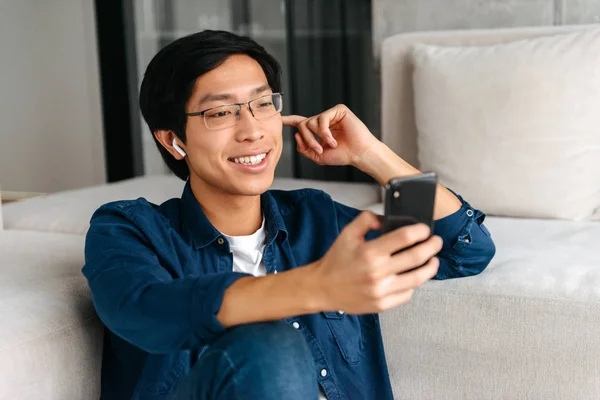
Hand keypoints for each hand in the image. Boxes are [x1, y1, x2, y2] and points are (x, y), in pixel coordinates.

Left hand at [282, 104, 378, 166]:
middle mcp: (323, 120)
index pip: (300, 123)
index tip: (278, 118)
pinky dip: (324, 131)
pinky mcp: (338, 110)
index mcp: (318, 130)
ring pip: (311, 121)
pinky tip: (332, 140)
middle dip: (307, 139)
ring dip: (316, 137)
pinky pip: (322, 118)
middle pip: (303, 124)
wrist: (359, 154)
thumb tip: (296, 135)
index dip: (289, 120)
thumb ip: (304, 148)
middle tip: (318, 150)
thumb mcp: (318, 156)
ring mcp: (330, 114)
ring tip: (329, 145)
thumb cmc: (342, 155)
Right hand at [310, 211, 442, 313]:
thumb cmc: (336, 261)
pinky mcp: (382, 304)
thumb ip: (367, 219)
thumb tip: (387, 218)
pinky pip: (407, 294)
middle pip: (416, 257)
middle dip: (432, 246)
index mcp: (369, 252)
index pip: (404, 238)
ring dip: (430, 267)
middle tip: (436, 242)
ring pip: (417, 278)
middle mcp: (377, 272)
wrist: (322, 288)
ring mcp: (381, 291)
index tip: (425, 229)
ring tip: (433, 260)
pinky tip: (412, 276)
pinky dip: (414, 284)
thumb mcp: (347, 233)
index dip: (420, 231)